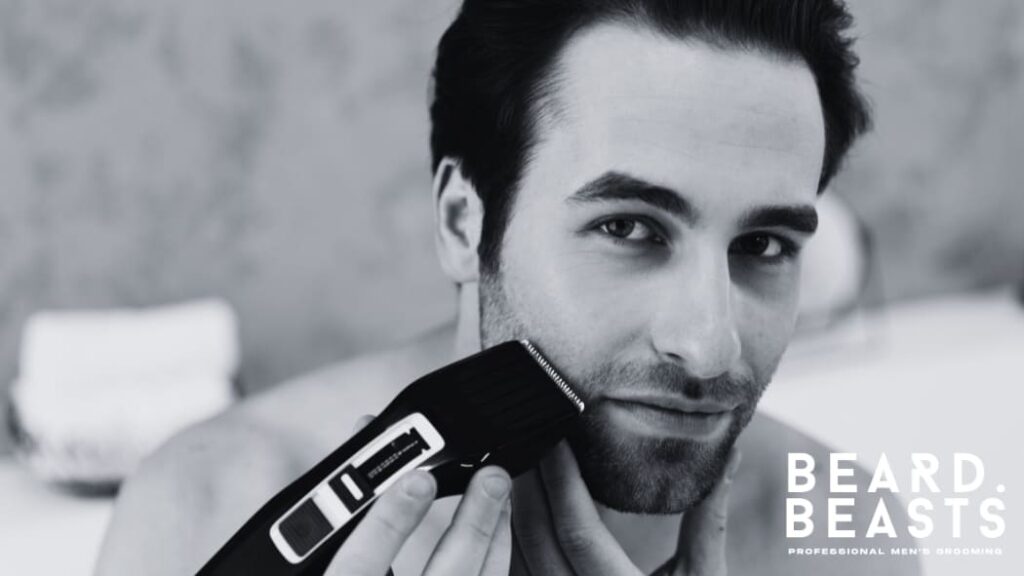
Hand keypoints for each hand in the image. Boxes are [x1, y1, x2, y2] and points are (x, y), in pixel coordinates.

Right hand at [325, 415, 512, 575]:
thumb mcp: (314, 567)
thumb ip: (339, 516)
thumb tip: (367, 436)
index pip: (358, 568)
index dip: (389, 523)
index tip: (418, 479)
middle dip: (472, 523)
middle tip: (492, 475)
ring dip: (494, 540)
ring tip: (499, 493)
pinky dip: (495, 566)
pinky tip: (497, 537)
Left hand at [511, 441, 740, 575]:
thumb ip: (708, 520)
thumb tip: (729, 457)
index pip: (578, 531)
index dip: (563, 479)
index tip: (558, 435)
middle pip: (537, 541)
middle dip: (529, 485)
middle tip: (530, 436)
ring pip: (519, 560)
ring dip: (515, 510)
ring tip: (520, 464)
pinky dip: (516, 541)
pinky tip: (519, 511)